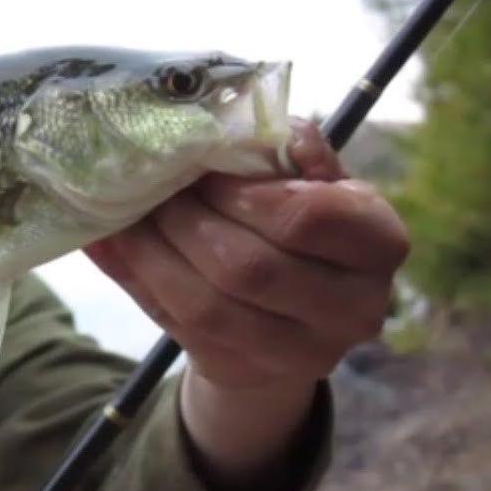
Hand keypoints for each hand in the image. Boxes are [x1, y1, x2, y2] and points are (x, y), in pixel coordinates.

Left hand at [83, 118, 409, 487]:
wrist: (289, 317)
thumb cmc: (297, 228)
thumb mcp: (306, 181)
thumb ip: (278, 151)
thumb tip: (222, 119)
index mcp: (379, 243)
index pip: (310, 216)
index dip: (243, 190)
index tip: (202, 164)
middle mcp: (352, 308)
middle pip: (249, 266)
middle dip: (185, 219)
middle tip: (147, 185)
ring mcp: (299, 353)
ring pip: (207, 305)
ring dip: (152, 253)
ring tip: (123, 214)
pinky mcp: (244, 371)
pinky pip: (178, 328)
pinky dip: (137, 279)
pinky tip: (111, 245)